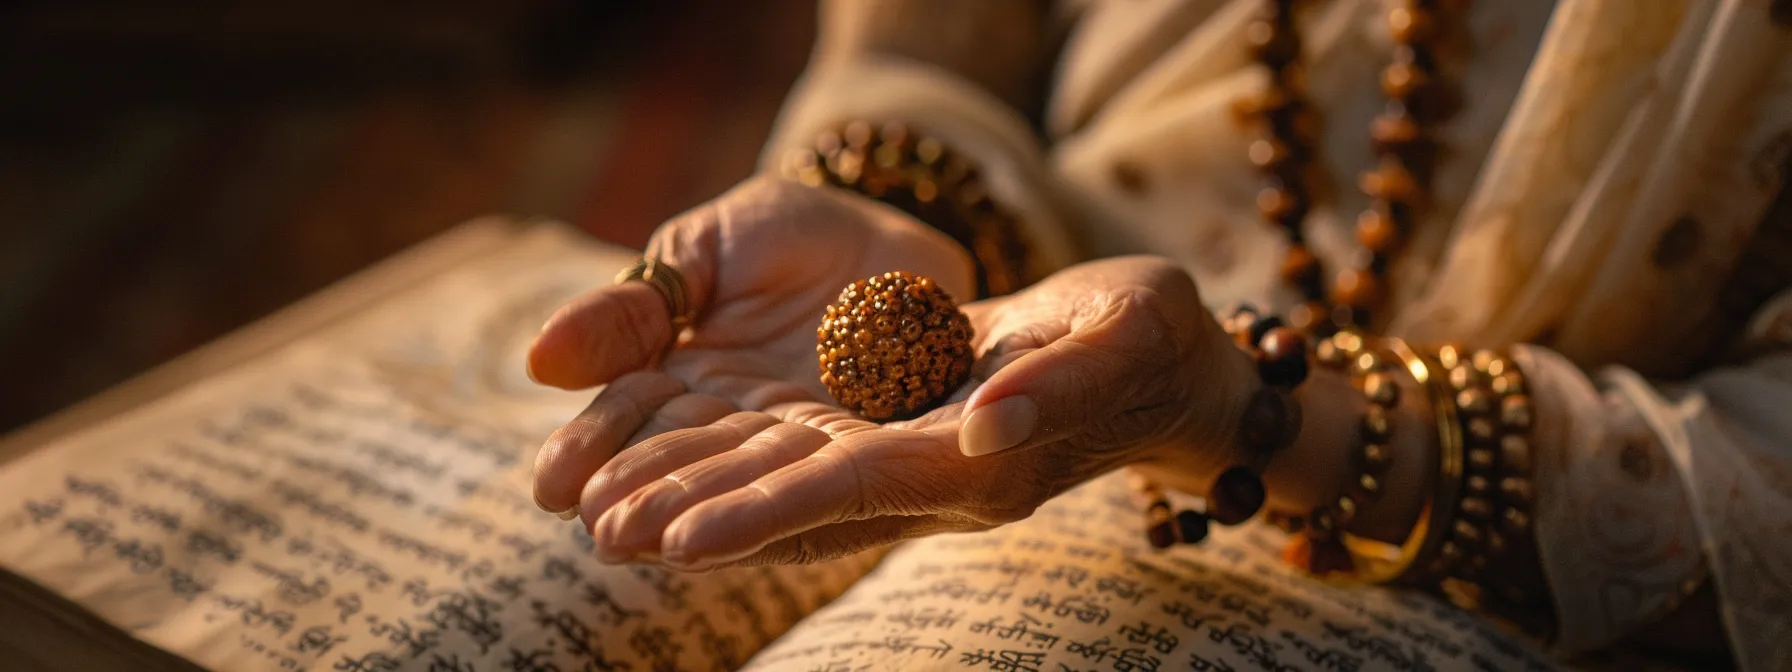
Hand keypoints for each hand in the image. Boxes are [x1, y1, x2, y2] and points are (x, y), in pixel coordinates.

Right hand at [528, 176, 976, 515]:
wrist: (895, 226)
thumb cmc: (784, 235)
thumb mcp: (700, 248)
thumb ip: (633, 307)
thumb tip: (541, 360)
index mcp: (681, 377)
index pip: (629, 417)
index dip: (593, 450)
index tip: (552, 488)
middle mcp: (736, 424)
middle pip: (686, 464)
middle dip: (647, 500)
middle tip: (605, 534)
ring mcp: (805, 439)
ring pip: (753, 479)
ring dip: (710, 514)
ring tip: (666, 547)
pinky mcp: (876, 445)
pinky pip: (835, 471)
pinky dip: (795, 499)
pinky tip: (758, 525)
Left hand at [574, 256, 1261, 569]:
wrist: (1155, 360)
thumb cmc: (1151, 338)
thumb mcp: (1123, 337)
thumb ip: (1058, 384)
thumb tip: (984, 426)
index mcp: (983, 462)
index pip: (855, 491)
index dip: (767, 515)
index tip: (680, 538)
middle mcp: (934, 477)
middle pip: (799, 502)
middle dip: (703, 516)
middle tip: (602, 535)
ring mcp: (911, 461)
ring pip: (786, 487)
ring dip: (700, 500)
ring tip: (604, 518)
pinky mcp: (897, 434)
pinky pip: (801, 461)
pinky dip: (733, 473)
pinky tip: (670, 477)